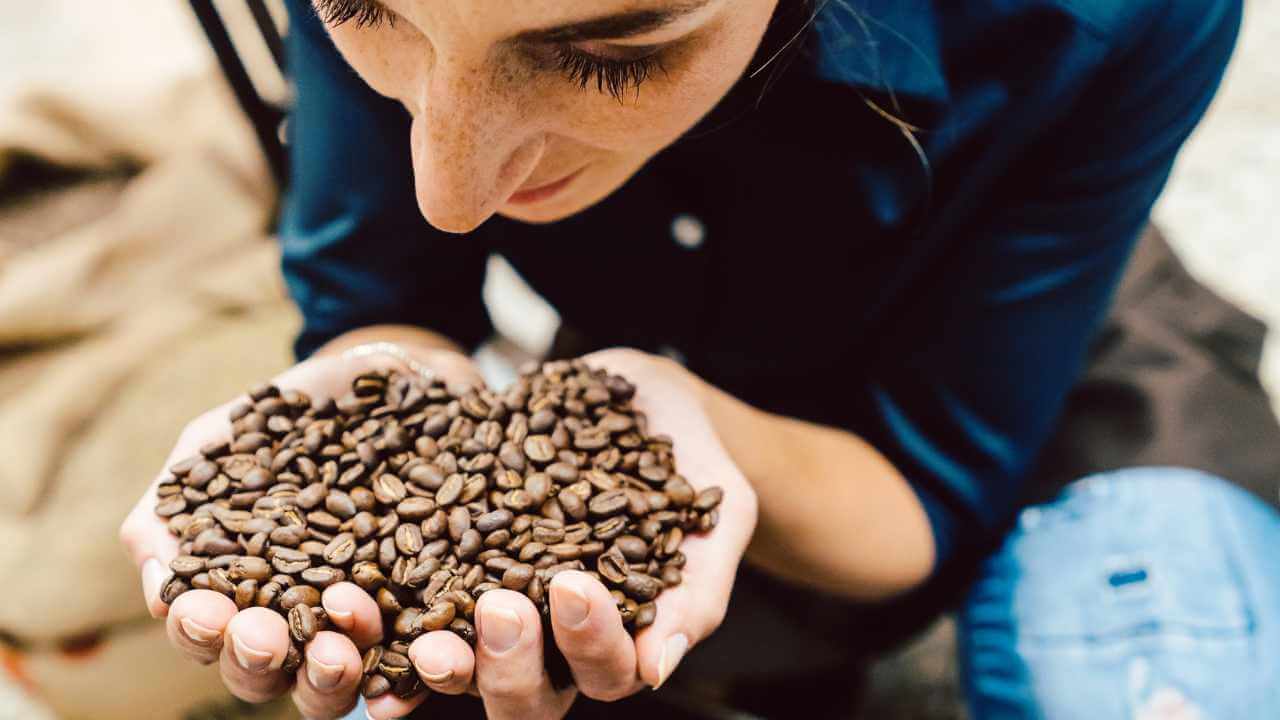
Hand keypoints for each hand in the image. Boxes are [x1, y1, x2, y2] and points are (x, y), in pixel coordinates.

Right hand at [118, 346, 481, 719]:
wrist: (400, 373)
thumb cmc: (298, 413)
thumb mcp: (223, 440)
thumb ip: (175, 502)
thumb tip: (159, 590)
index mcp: (245, 589)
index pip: (212, 634)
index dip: (201, 632)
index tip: (204, 608)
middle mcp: (304, 618)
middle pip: (269, 674)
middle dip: (258, 661)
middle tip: (263, 634)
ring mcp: (374, 619)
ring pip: (342, 681)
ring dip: (330, 678)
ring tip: (338, 648)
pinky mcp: (439, 605)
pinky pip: (431, 655)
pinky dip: (423, 667)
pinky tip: (422, 655)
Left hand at [370, 349, 757, 719]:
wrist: (639, 396)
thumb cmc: (691, 458)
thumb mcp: (715, 514)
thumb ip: (696, 591)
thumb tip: (656, 668)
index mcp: (615, 638)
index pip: (603, 672)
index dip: (588, 645)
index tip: (576, 585)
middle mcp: (547, 638)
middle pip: (521, 691)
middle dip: (506, 663)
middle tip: (499, 607)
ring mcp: (490, 600)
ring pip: (457, 659)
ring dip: (433, 656)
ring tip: (419, 629)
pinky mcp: (445, 555)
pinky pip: (406, 590)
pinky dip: (378, 603)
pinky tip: (351, 594)